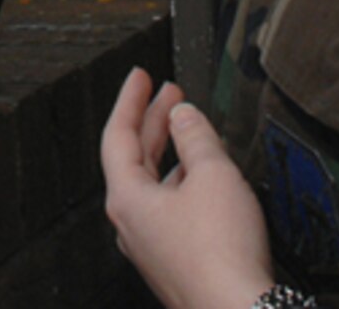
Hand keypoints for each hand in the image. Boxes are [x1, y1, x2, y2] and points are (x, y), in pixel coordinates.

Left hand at [101, 68, 274, 308]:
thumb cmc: (220, 255)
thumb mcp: (212, 175)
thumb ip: (196, 136)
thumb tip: (183, 116)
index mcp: (128, 199)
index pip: (117, 135)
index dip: (131, 99)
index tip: (140, 77)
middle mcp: (132, 224)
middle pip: (134, 160)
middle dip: (153, 122)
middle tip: (170, 94)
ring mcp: (151, 246)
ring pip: (155, 186)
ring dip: (171, 152)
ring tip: (193, 128)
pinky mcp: (174, 261)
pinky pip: (171, 210)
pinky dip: (184, 183)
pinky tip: (207, 177)